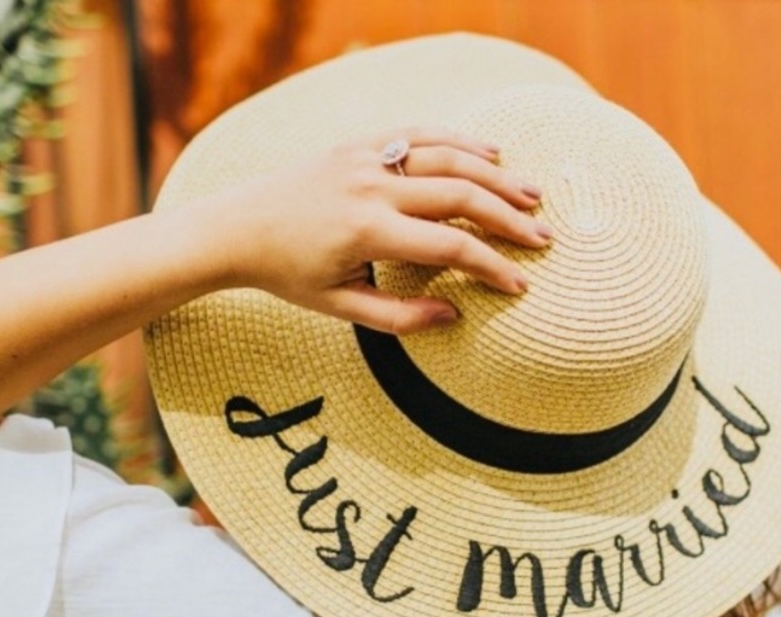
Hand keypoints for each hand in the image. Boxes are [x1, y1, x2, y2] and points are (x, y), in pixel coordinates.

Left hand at [210, 128, 551, 334]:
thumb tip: (455, 315)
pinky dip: (458, 140)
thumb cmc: (289, 275)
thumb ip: (400, 317)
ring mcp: (366, 158)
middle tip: (543, 237)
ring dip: (496, 176)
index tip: (520, 284)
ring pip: (448, 157)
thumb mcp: (341, 307)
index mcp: (369, 230)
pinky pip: (419, 134)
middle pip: (461, 195)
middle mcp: (372, 186)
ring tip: (532, 195)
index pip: (450, 245)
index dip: (492, 266)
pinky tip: (490, 154)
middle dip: (508, 218)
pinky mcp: (359, 144)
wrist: (237, 227)